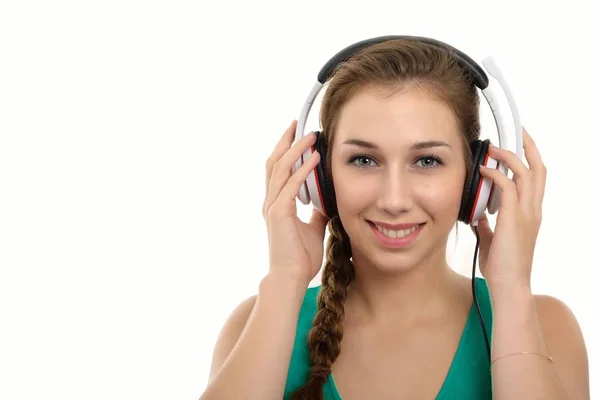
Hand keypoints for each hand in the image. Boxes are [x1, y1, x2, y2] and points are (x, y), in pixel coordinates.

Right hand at [262, 120, 328, 284]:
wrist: (291, 278)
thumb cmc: (300, 257)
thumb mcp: (313, 228)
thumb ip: (316, 212)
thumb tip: (325, 200)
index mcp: (276, 204)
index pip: (277, 170)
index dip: (285, 150)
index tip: (297, 134)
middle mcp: (270, 201)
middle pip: (273, 162)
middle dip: (285, 141)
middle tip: (297, 124)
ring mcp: (273, 206)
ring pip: (279, 169)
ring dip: (295, 149)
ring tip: (310, 135)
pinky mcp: (279, 213)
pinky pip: (290, 185)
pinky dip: (302, 169)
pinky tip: (315, 158)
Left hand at [473, 127, 546, 289]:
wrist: (509, 285)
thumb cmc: (502, 265)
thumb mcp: (492, 238)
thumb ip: (488, 223)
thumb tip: (478, 212)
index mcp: (530, 213)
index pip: (536, 177)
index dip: (529, 157)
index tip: (518, 141)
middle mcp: (533, 210)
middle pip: (538, 168)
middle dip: (527, 146)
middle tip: (516, 130)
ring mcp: (526, 214)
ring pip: (526, 173)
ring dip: (509, 156)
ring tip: (493, 146)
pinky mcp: (514, 219)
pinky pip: (508, 188)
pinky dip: (495, 174)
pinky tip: (482, 169)